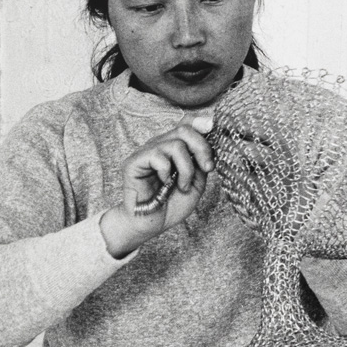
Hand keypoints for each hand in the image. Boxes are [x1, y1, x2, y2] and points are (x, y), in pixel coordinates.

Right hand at [100, 117, 213, 257]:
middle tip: (207, 168)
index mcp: (174, 148)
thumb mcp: (196, 182)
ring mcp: (146, 152)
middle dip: (202, 148)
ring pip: (175, 144)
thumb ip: (201, 162)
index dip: (200, 121)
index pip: (186, 124)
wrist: (152, 224)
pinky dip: (167, 172)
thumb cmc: (171, 205)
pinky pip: (158, 156)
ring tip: (182, 186)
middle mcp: (160, 146)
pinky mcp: (133, 162)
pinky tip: (164, 184)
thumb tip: (210, 141)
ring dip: (186, 168)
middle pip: (184, 130)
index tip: (213, 126)